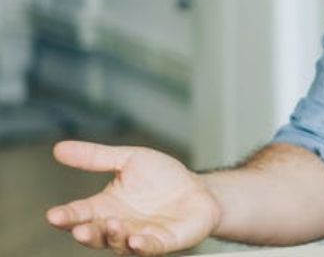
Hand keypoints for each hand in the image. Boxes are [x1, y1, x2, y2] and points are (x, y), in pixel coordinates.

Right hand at [45, 140, 220, 254]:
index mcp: (106, 207)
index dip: (66, 216)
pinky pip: (149, 248)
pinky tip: (135, 241)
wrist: (198, 189)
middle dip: (86, 233)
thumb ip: (96, 157)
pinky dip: (141, 246)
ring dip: (113, 237)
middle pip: (95, 234)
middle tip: (79, 229)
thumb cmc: (162, 178)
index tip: (53, 215)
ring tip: (113, 225)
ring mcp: (139, 236)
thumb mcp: (129, 159)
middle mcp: (119, 225)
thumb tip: (59, 148)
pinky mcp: (162, 242)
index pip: (80, 213)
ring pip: (119, 243)